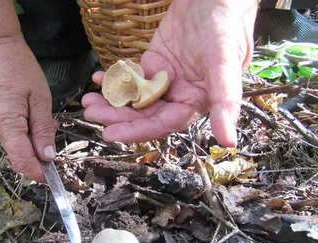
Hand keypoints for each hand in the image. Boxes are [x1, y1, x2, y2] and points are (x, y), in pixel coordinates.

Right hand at [0, 37, 56, 181]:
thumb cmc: (21, 69)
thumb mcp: (40, 99)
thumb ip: (43, 130)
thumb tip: (47, 157)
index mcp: (6, 125)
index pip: (22, 160)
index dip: (38, 173)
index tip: (54, 178)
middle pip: (19, 155)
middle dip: (40, 154)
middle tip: (56, 137)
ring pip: (17, 145)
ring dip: (35, 141)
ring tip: (49, 121)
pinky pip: (13, 134)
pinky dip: (27, 132)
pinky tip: (37, 117)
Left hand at [82, 0, 257, 146]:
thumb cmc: (226, 26)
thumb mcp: (225, 63)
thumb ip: (225, 101)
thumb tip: (229, 141)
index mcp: (195, 100)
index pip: (164, 124)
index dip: (138, 131)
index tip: (110, 134)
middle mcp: (179, 94)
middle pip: (144, 114)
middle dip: (118, 116)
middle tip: (92, 114)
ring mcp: (164, 79)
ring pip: (134, 98)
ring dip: (112, 101)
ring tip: (89, 102)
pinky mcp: (153, 63)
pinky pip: (131, 77)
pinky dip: (115, 79)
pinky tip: (100, 79)